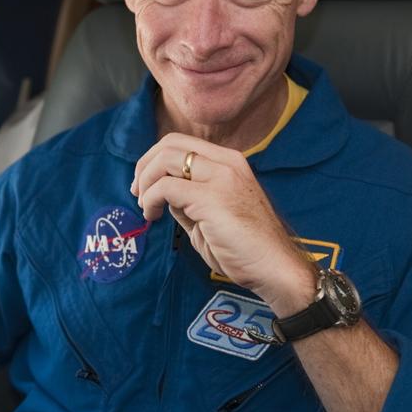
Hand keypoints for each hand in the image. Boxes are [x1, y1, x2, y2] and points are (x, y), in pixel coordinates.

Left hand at [132, 132, 314, 312]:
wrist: (274, 268)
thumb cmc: (245, 248)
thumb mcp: (211, 214)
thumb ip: (189, 199)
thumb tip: (163, 194)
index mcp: (229, 162)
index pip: (182, 142)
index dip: (155, 159)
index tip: (144, 184)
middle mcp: (226, 162)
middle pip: (170, 144)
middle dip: (144, 166)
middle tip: (137, 193)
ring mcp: (220, 177)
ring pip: (165, 159)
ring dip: (146, 182)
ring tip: (146, 207)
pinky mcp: (211, 198)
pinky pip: (166, 187)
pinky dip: (151, 199)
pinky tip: (154, 216)